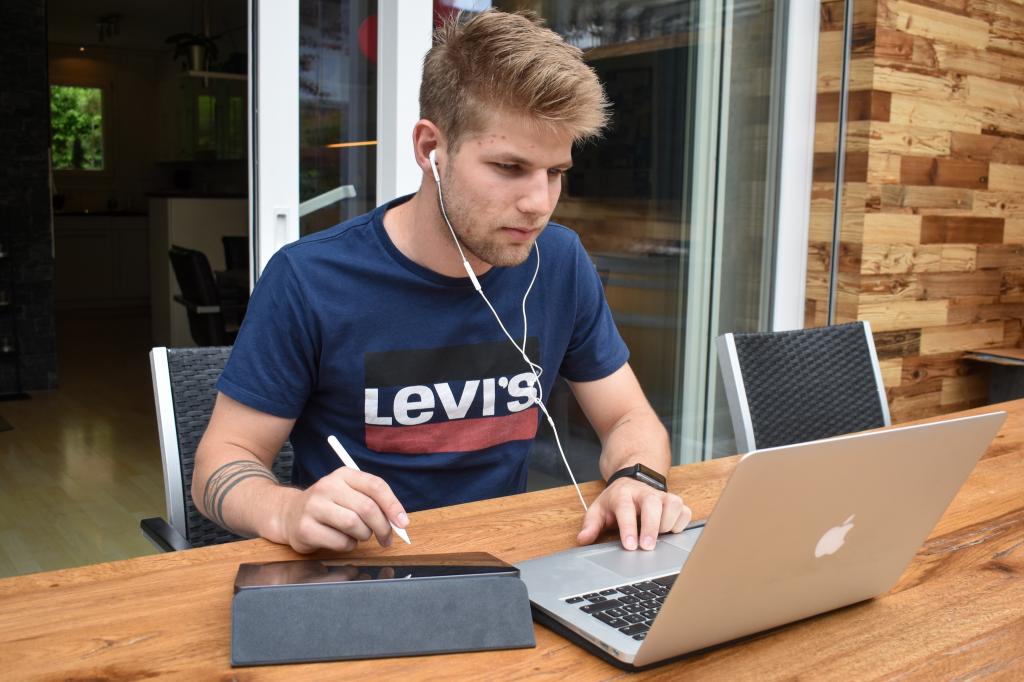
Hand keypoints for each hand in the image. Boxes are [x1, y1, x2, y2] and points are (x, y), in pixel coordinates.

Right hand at [277, 467, 409, 553]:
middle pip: (367, 508)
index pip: (375, 486)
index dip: (393, 505)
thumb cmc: (329, 506)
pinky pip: (340, 542)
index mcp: (343, 475)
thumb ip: (375, 503)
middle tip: (386, 539)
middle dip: (382, 527)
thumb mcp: (350, 494)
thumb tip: (400, 522)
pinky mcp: (305, 528)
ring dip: (364, 536)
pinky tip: (342, 541)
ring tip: (358, 536)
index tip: (403, 523)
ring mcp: (314, 507)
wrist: (289, 514)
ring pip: (354, 525)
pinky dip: (348, 546)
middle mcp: (327, 486)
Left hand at [577, 478, 690, 550]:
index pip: (625, 508)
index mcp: (622, 494)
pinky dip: (680, 523)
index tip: (630, 545)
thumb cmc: (616, 500)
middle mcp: (644, 492)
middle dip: (651, 526)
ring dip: (667, 524)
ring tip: (658, 536)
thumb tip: (583, 540)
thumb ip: (591, 525)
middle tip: (647, 547)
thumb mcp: (598, 509)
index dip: (628, 527)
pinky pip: (684, 511)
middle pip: (652, 504)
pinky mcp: (675, 501)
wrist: (632, 481)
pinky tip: (670, 531)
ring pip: (672, 505)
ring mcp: (662, 495)